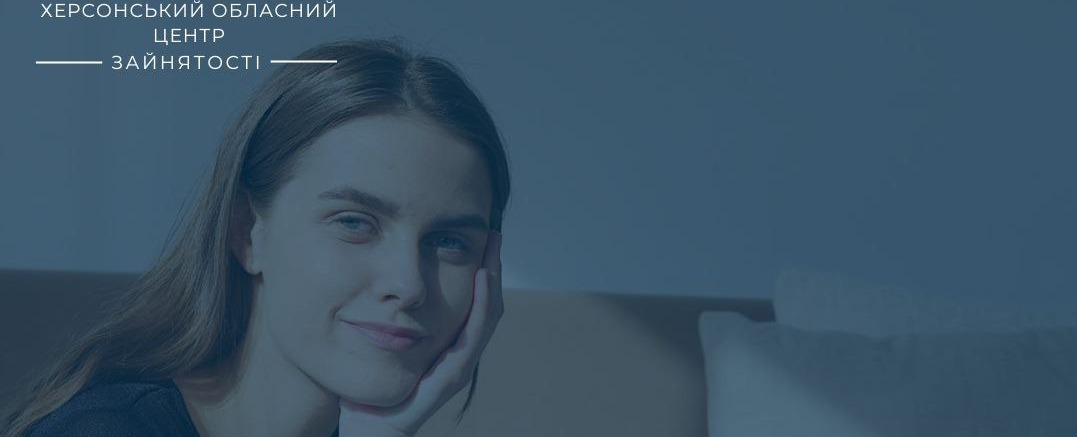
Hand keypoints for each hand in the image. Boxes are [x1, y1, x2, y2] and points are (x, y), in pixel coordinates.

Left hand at [338, 231, 503, 436]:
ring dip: (492, 280)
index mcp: (448, 346)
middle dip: (493, 267)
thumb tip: (380, 279)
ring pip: (487, 316)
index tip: (482, 237)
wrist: (366, 427)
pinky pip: (471, 336)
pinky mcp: (449, 377)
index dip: (483, 270)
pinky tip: (481, 279)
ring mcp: (457, 367)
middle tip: (494, 234)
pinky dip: (480, 305)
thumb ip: (387, 317)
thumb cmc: (370, 389)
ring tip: (492, 250)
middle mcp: (460, 355)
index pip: (475, 302)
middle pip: (488, 305)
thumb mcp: (382, 343)